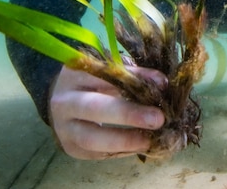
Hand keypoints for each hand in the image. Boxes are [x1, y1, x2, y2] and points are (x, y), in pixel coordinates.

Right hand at [49, 65, 166, 158]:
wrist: (64, 101)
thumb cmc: (95, 82)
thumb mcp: (110, 72)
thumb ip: (133, 76)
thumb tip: (162, 85)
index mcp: (76, 74)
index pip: (107, 75)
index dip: (136, 78)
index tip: (162, 83)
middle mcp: (65, 100)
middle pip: (95, 107)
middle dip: (129, 114)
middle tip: (158, 119)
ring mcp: (64, 127)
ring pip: (92, 139)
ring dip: (125, 141)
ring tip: (150, 140)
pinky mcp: (70, 147)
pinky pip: (96, 154)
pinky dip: (121, 151)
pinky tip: (139, 147)